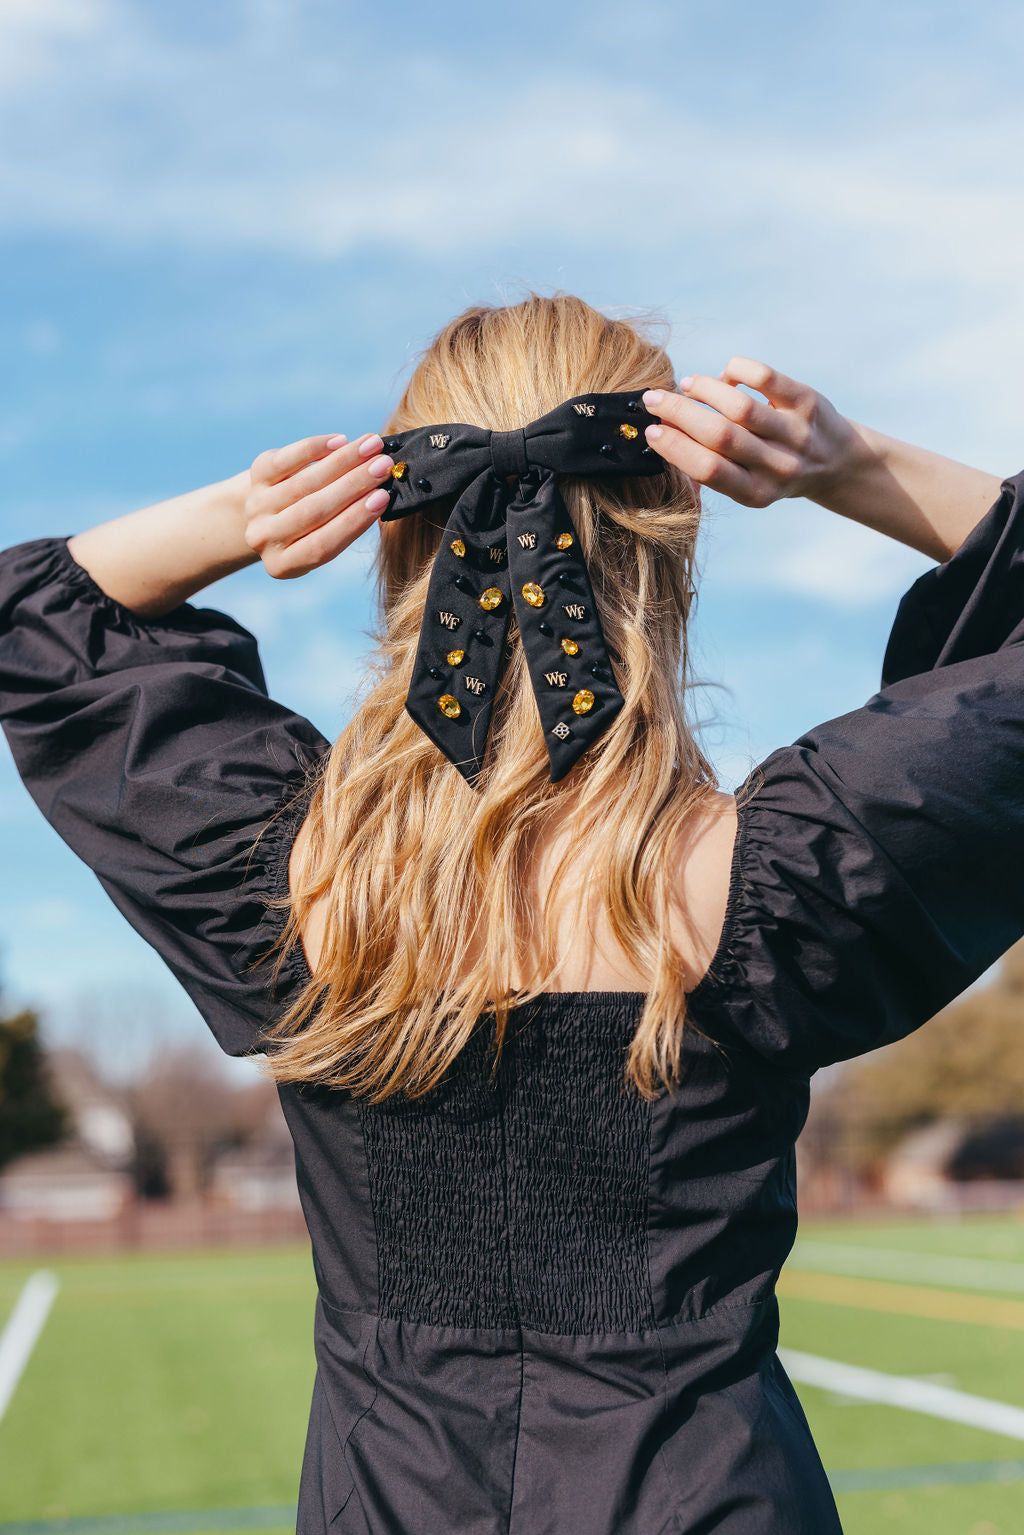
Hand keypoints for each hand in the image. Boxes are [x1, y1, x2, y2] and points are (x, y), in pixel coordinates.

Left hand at [244, 432, 394, 577]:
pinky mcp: (255, 475)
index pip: (323, 545)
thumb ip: (348, 525)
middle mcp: (265, 537)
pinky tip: (341, 440)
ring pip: (304, 483)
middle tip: (384, 466)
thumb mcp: (324, 538)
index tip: (383, 497)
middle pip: (314, 511)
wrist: (268, 510)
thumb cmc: (310, 528)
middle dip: (354, 485)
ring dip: (343, 461)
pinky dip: (316, 448)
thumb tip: (384, 496)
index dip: (354, 520)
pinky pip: (286, 458)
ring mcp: (256, 506)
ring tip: (372, 447)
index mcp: (283, 565)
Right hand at [642, 359, 864, 508]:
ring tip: (688, 385)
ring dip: (704, 390)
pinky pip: (764, 378)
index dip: (675, 448)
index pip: (709, 469)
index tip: (651, 430)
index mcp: (756, 493)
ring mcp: (796, 433)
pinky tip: (725, 377)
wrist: (838, 463)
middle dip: (679, 413)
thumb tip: (660, 440)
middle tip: (654, 399)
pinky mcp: (808, 402)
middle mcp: (779, 466)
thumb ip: (711, 472)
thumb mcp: (748, 487)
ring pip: (740, 405)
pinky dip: (736, 371)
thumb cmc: (775, 472)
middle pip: (720, 435)